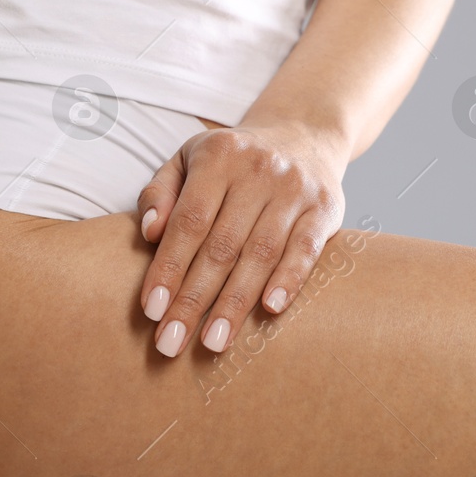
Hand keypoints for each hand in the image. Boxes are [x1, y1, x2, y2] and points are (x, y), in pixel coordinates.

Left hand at [137, 121, 348, 355]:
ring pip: (261, 254)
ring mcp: (295, 189)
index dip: (168, 267)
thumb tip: (149, 232)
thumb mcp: (188, 160)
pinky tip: (270, 310)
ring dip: (235, 303)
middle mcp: (258, 170)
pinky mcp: (326, 208)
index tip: (151, 311)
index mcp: (219, 156)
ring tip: (213, 342)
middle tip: (171, 343)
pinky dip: (289, 280)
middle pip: (221, 245)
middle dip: (193, 299)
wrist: (302, 133)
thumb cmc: (233, 161)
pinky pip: (306, 249)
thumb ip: (161, 193)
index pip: (189, 221)